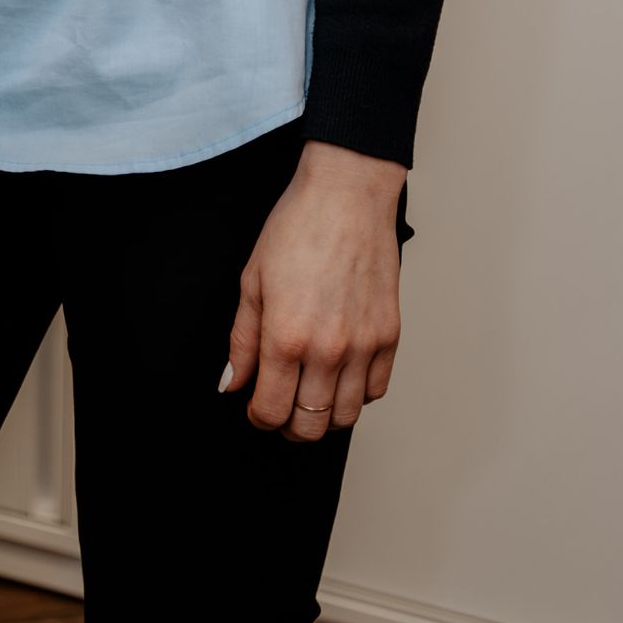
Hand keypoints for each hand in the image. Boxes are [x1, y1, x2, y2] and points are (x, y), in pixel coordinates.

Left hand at [223, 140, 404, 439]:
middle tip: (279, 407)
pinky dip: (355, 395)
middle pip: (310, 426)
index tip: (254, 407)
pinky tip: (339, 377)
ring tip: (308, 395)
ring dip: (322, 417)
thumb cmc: (297, 228)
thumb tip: (232, 383)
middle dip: (288, 425)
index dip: (258, 418)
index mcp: (286, 336)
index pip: (271, 410)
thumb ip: (242, 340)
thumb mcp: (252, 280)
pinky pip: (375, 391)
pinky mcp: (389, 336)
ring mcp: (364, 346)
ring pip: (344, 417)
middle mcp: (328, 350)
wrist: (347, 196)